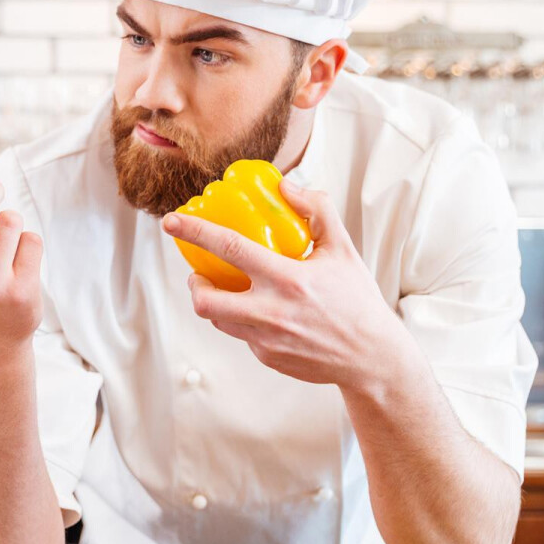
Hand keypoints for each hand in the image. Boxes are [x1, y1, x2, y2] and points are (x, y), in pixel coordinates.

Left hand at [161, 179, 395, 388]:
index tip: (171, 221)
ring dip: (214, 301)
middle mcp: (272, 312)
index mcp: (288, 278)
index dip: (194, 231)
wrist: (372, 357)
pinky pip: (242, 335)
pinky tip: (261, 313)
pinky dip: (244, 320)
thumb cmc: (357, 299)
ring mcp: (266, 339)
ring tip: (226, 289)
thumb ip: (316, 209)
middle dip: (194, 282)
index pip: (229, 247)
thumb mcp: (342, 248)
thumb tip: (285, 186)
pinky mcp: (267, 358)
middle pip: (205, 299)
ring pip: (218, 319)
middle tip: (200, 272)